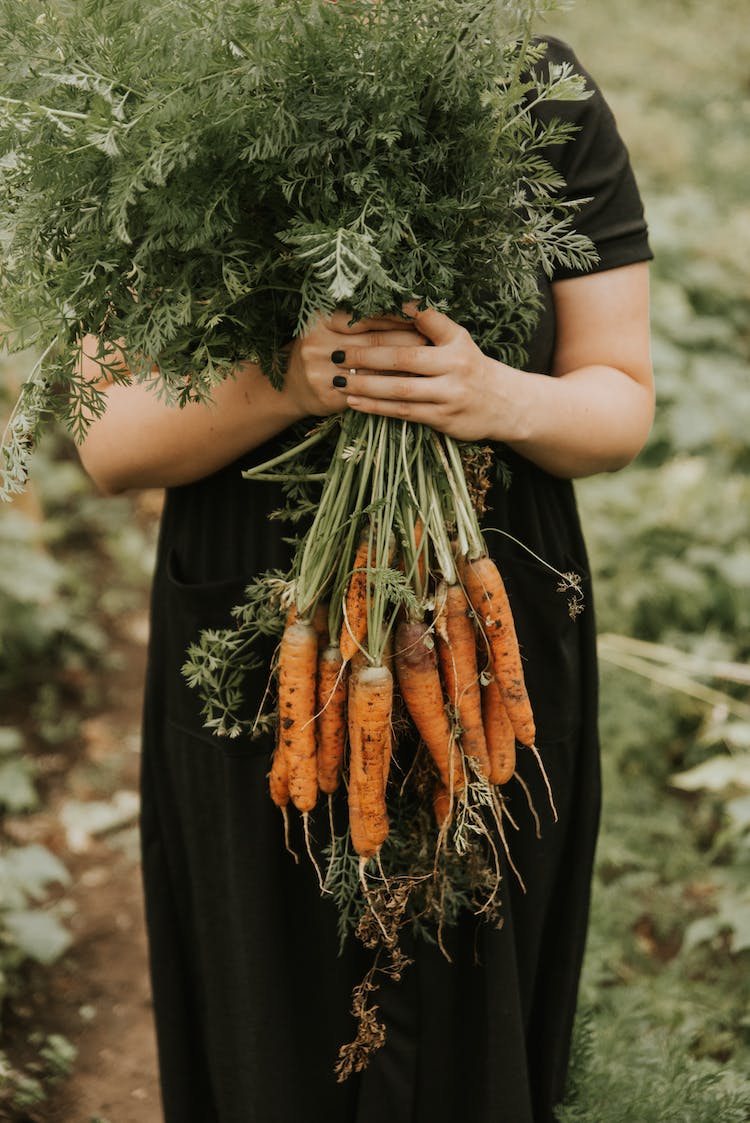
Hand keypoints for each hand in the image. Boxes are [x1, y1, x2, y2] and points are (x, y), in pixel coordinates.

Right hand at [283, 308, 428, 418]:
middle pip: (373, 341)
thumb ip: (359, 320)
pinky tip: (410, 385)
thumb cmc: (320, 352)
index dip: (396, 316)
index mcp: (319, 319)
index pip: (367, 316)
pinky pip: (367, 391)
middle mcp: (316, 343)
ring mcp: (320, 371)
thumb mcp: (329, 328)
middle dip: (406, 341)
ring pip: (373, 368)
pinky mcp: (328, 395)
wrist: (290, 388)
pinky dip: (389, 388)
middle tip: (432, 341)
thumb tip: (408, 311)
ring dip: (403, 366)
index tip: (421, 317)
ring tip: (428, 362)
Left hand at [329, 305, 509, 440]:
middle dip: (367, 355)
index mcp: (456, 341)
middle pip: (404, 359)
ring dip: (366, 385)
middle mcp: (455, 367)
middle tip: (337, 353)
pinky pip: (403, 413)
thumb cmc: (471, 367)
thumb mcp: (458, 340)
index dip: (392, 317)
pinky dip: (376, 407)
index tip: (360, 314)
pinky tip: (355, 402)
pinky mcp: (443, 419)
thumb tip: (400, 301)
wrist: (505, 405)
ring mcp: (449, 395)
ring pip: (400, 390)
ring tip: (338, 379)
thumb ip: (430, 323)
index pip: (423, 322)